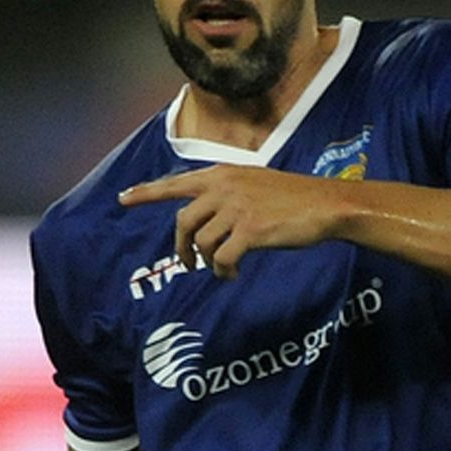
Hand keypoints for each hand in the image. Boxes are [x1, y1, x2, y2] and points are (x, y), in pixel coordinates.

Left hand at [119, 165, 346, 278]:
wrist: (326, 205)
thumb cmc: (294, 198)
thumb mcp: (254, 183)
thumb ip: (227, 193)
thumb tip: (206, 220)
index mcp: (222, 175)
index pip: (175, 183)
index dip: (146, 193)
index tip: (123, 199)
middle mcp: (224, 188)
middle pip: (182, 222)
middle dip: (181, 248)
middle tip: (187, 265)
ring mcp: (236, 208)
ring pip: (202, 243)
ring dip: (207, 263)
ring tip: (221, 270)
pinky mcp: (250, 230)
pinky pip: (222, 259)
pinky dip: (223, 272)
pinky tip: (233, 274)